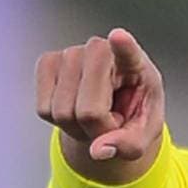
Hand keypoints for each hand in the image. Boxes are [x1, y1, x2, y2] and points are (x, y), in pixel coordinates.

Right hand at [36, 28, 164, 180]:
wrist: (113, 106)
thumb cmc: (132, 113)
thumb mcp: (144, 135)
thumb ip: (129, 145)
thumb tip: (98, 150)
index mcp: (136, 64)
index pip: (129, 53)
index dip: (123, 46)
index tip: (118, 37)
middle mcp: (101, 51)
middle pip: (89, 110)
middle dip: (97, 131)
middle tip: (109, 123)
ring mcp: (72, 53)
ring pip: (63, 112)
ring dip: (77, 127)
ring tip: (93, 115)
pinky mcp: (48, 62)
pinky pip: (43, 109)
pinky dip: (57, 121)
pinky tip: (74, 108)